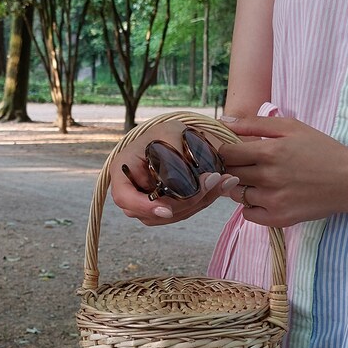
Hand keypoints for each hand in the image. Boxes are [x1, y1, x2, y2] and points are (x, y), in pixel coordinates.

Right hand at [109, 119, 239, 225]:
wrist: (177, 138)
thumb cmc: (166, 133)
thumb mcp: (169, 133)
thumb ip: (175, 155)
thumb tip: (191, 183)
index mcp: (123, 173)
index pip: (125, 198)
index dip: (144, 207)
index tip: (166, 210)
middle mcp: (133, 193)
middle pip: (154, 212)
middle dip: (187, 200)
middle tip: (213, 180)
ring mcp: (149, 205)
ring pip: (174, 214)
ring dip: (201, 200)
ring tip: (223, 180)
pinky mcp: (168, 208)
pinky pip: (186, 211)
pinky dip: (205, 199)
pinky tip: (223, 184)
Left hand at [217, 115, 347, 226]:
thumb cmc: (321, 150)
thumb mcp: (291, 128)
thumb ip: (254, 124)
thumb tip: (223, 121)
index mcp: (269, 152)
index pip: (227, 154)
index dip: (227, 151)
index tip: (235, 151)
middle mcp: (268, 177)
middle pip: (229, 174)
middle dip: (233, 168)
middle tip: (248, 166)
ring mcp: (272, 200)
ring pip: (237, 195)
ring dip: (243, 187)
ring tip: (261, 180)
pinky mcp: (278, 218)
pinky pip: (248, 214)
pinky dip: (251, 206)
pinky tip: (265, 197)